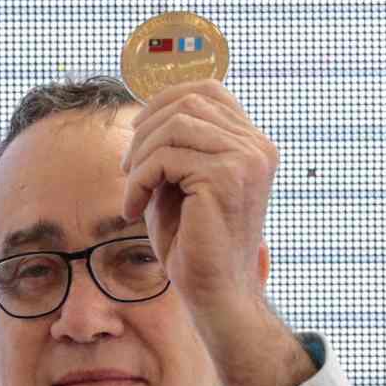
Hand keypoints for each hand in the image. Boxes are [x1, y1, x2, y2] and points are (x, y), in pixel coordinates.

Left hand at [121, 83, 307, 385]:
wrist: (215, 294)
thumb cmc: (193, 242)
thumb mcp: (181, 182)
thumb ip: (174, 145)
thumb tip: (146, 108)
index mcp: (253, 144)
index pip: (207, 91)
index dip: (164, 102)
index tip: (138, 135)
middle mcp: (257, 147)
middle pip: (186, 102)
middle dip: (145, 132)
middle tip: (128, 170)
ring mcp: (247, 159)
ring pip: (174, 126)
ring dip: (140, 157)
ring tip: (132, 193)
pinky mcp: (227, 177)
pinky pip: (165, 157)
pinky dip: (139, 181)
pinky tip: (133, 209)